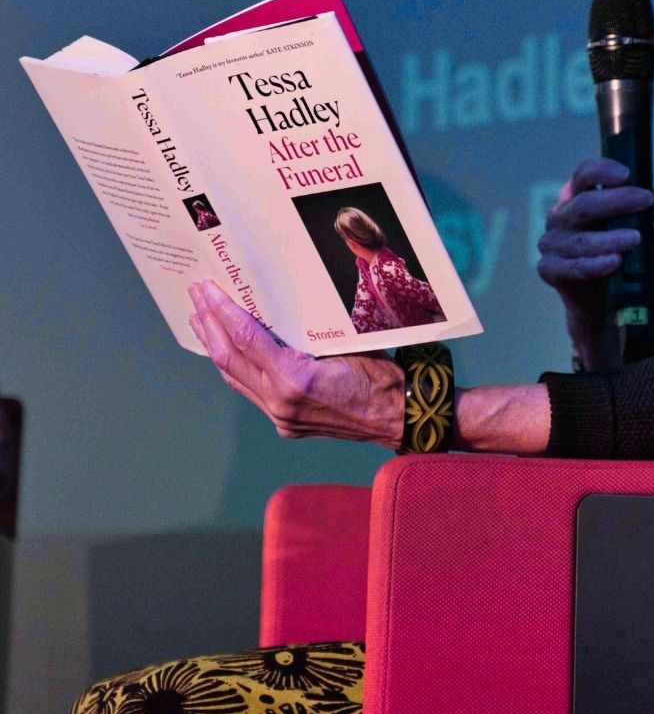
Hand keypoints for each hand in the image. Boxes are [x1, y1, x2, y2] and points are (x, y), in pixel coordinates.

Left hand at [188, 280, 404, 446]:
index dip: (223, 310)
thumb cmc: (380, 376)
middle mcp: (280, 401)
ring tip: (200, 320)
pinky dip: (235, 369)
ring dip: (215, 347)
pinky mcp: (285, 425)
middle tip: (195, 296)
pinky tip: (228, 353)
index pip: (247, 338)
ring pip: (234, 378)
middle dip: (209, 324)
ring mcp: (280, 417)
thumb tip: (278, 308)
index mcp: (295, 378)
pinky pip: (250, 392)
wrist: (398, 416)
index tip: (207, 288)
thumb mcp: (344, 343)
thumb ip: (306, 333)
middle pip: (230, 359)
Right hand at [537, 158, 653, 363]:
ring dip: (610, 238)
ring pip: (581, 240)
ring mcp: (550, 243)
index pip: (582, 176)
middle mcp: (559, 217)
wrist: (597, 297)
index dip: (601, 171)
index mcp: (575, 199)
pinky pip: (575, 267)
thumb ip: (643, 213)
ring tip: (636, 238)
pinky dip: (596, 265)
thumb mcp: (630, 228)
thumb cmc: (612, 252)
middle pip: (583, 205)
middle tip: (645, 200)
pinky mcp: (549, 269)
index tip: (626, 174)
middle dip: (617, 201)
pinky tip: (614, 262)